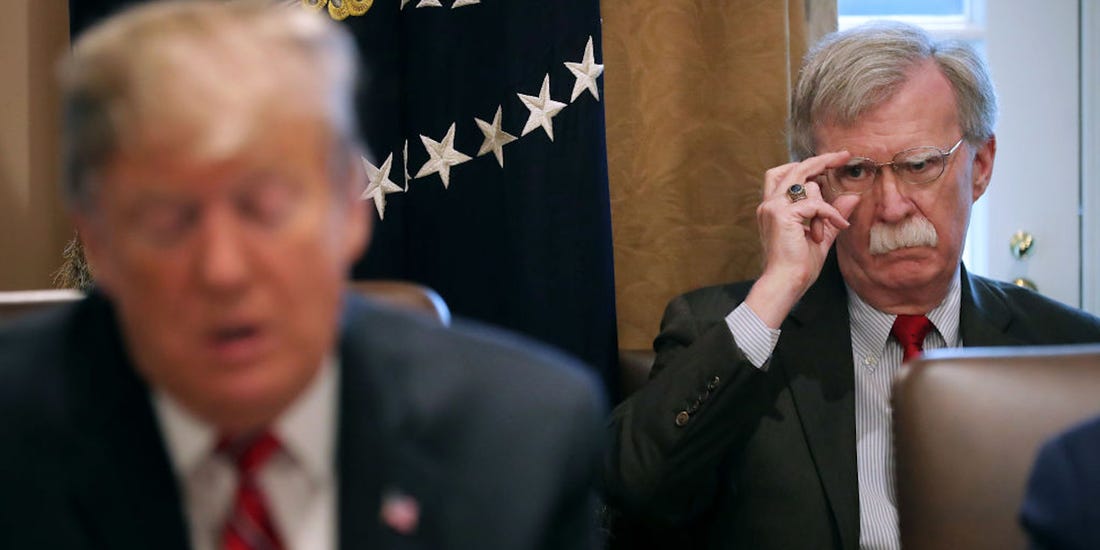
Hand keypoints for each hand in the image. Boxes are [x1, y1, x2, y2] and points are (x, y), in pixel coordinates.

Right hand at [744, 152, 860, 327]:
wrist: (785, 283)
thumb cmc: (798, 265)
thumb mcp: (821, 235)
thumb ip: (833, 215)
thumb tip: (853, 197)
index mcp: (773, 207)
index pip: (786, 174)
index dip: (808, 165)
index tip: (832, 160)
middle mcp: (769, 203)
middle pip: (795, 168)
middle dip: (821, 160)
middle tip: (843, 155)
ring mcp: (773, 207)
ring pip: (807, 184)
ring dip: (825, 206)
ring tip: (829, 230)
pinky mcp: (782, 214)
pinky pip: (815, 204)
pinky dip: (829, 214)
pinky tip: (837, 228)